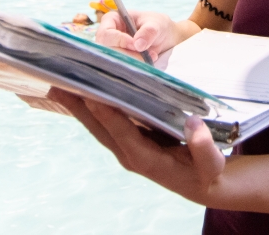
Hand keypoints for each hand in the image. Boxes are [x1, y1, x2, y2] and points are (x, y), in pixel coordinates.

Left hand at [48, 87, 224, 203]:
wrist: (204, 184)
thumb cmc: (208, 173)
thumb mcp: (212, 164)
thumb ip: (203, 148)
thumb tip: (193, 123)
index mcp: (147, 159)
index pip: (122, 133)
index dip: (105, 114)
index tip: (89, 94)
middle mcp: (130, 154)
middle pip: (99, 128)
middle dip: (78, 107)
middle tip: (56, 83)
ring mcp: (127, 148)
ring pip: (98, 125)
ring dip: (79, 106)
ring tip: (60, 84)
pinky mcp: (130, 141)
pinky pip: (106, 123)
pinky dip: (91, 108)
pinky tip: (82, 92)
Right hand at [94, 9, 178, 60]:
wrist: (162, 37)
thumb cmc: (156, 25)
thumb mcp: (156, 24)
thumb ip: (148, 31)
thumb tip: (138, 45)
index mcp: (111, 19)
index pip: (106, 33)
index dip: (119, 40)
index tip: (136, 45)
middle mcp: (107, 36)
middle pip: (108, 50)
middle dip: (128, 55)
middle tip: (148, 54)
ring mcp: (111, 49)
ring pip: (114, 61)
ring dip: (134, 62)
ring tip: (151, 56)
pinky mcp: (117, 60)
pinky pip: (121, 68)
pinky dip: (135, 67)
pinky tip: (148, 61)